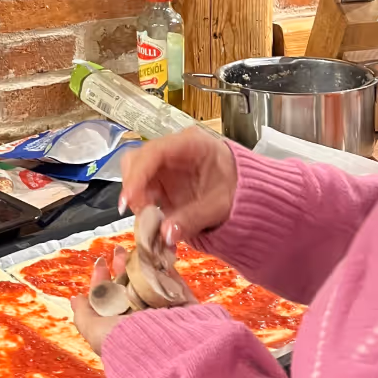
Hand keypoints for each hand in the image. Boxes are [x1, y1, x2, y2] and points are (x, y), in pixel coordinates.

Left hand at [72, 246, 198, 354]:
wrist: (167, 355)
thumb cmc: (127, 344)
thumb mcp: (96, 332)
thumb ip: (84, 315)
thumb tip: (76, 301)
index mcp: (121, 329)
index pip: (108, 299)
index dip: (102, 279)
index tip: (100, 263)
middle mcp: (143, 322)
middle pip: (130, 288)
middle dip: (123, 267)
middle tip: (119, 250)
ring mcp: (165, 315)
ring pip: (152, 284)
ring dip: (144, 265)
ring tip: (138, 249)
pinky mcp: (186, 309)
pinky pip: (175, 285)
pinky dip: (168, 270)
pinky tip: (159, 256)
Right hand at [120, 126, 237, 245]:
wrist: (249, 194)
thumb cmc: (240, 190)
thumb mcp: (221, 206)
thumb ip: (193, 219)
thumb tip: (165, 234)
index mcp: (191, 143)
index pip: (154, 152)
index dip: (137, 175)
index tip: (129, 200)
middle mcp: (173, 148)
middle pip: (137, 159)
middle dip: (133, 186)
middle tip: (141, 213)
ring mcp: (165, 163)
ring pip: (134, 173)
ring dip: (135, 197)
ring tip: (150, 219)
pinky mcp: (161, 178)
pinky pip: (141, 188)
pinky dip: (141, 204)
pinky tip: (152, 219)